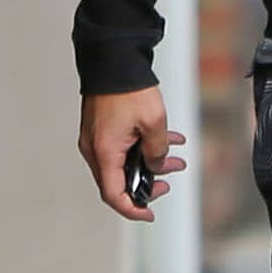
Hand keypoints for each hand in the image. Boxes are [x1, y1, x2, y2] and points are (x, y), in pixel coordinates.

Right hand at [78, 87, 187, 222]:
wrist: (113, 58)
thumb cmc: (129, 89)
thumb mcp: (154, 123)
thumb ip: (157, 151)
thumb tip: (156, 165)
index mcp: (105, 152)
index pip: (114, 195)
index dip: (132, 209)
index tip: (149, 214)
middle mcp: (95, 149)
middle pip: (118, 181)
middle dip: (147, 184)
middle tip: (167, 182)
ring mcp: (96, 138)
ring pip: (124, 162)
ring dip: (151, 163)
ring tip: (177, 158)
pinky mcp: (102, 128)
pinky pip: (123, 147)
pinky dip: (144, 147)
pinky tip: (170, 138)